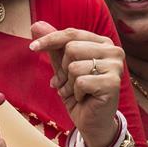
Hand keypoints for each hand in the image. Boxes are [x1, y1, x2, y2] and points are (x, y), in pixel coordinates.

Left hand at [29, 21, 123, 146]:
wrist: (92, 121)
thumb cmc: (78, 92)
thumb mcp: (62, 66)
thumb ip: (53, 46)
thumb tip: (36, 24)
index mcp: (102, 42)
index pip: (71, 33)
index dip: (50, 39)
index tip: (32, 47)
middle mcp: (113, 50)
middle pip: (71, 48)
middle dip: (62, 69)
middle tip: (68, 83)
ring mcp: (115, 66)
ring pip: (74, 66)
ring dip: (68, 83)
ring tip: (76, 92)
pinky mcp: (113, 83)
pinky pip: (81, 82)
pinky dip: (76, 93)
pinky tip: (84, 99)